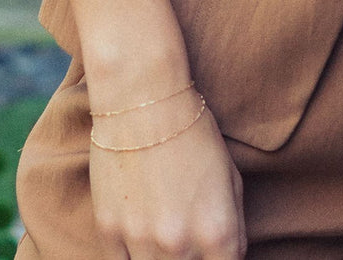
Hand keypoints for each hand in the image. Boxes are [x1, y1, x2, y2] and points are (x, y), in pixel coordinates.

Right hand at [89, 92, 246, 259]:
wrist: (144, 99)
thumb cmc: (193, 133)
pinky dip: (132, 256)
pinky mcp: (109, 231)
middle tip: (183, 236)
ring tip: (162, 234)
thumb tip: (228, 257)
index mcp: (218, 233)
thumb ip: (234, 229)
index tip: (210, 251)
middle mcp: (181, 245)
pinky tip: (139, 237)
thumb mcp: (231, 179)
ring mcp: (142, 241)